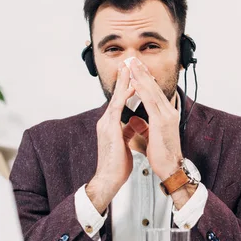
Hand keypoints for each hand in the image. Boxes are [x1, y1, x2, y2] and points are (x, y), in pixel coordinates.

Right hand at [86, 63, 138, 213]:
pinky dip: (124, 97)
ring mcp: (106, 124)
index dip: (126, 87)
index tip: (133, 75)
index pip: (119, 101)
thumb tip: (133, 124)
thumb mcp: (124, 143)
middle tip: (129, 62)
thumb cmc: (117, 164)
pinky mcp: (110, 130)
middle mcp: (106, 121)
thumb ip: (127, 131)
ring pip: (116, 98)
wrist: (109, 178)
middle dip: (123, 79)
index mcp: (110, 124)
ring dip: (124, 82)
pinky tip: (131, 88)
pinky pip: (117, 109)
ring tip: (130, 68)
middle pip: (116, 95)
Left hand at [127, 58, 182, 180]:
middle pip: (154, 88)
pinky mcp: (161, 121)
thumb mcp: (150, 136)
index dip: (145, 79)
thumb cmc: (162, 154)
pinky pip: (150, 102)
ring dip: (141, 77)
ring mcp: (167, 115)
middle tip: (133, 60)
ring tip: (133, 65)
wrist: (170, 167)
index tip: (137, 69)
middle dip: (143, 73)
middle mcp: (169, 112)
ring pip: (152, 91)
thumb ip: (142, 126)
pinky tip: (135, 82)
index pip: (154, 93)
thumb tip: (134, 120)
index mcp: (167, 114)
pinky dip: (142, 91)